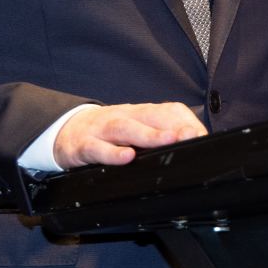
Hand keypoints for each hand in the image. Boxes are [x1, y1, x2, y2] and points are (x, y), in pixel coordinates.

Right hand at [53, 102, 207, 169]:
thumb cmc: (106, 132)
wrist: (66, 131)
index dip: (185, 121)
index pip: (167, 110)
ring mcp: (102, 130)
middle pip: (149, 117)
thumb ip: (158, 134)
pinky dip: (112, 153)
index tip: (201, 135)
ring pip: (125, 129)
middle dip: (173, 127)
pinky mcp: (84, 146)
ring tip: (167, 141)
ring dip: (149, 135)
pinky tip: (126, 158)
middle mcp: (123, 117)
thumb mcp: (134, 129)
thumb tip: (190, 145)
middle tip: (192, 136)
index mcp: (139, 114)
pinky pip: (98, 148)